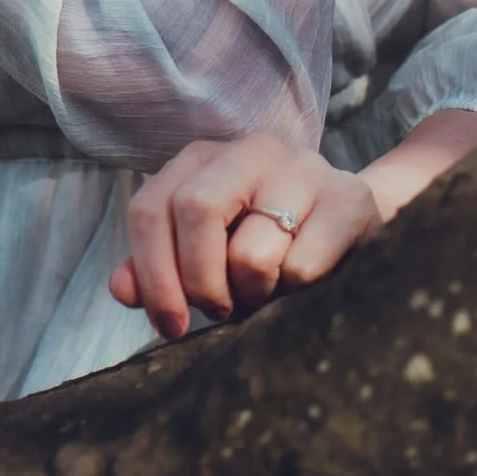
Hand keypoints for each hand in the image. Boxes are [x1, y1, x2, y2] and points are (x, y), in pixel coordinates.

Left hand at [108, 131, 382, 338]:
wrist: (355, 224)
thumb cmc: (267, 244)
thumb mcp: (207, 251)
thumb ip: (159, 267)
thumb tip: (122, 289)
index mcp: (203, 158)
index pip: (149, 208)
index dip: (152, 274)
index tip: (170, 324)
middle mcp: (249, 150)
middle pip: (195, 210)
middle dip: (201, 282)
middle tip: (223, 308)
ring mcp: (302, 168)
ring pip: (250, 251)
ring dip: (254, 292)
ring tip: (268, 289)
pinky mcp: (349, 199)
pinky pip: (303, 267)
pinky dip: (297, 292)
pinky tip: (306, 281)